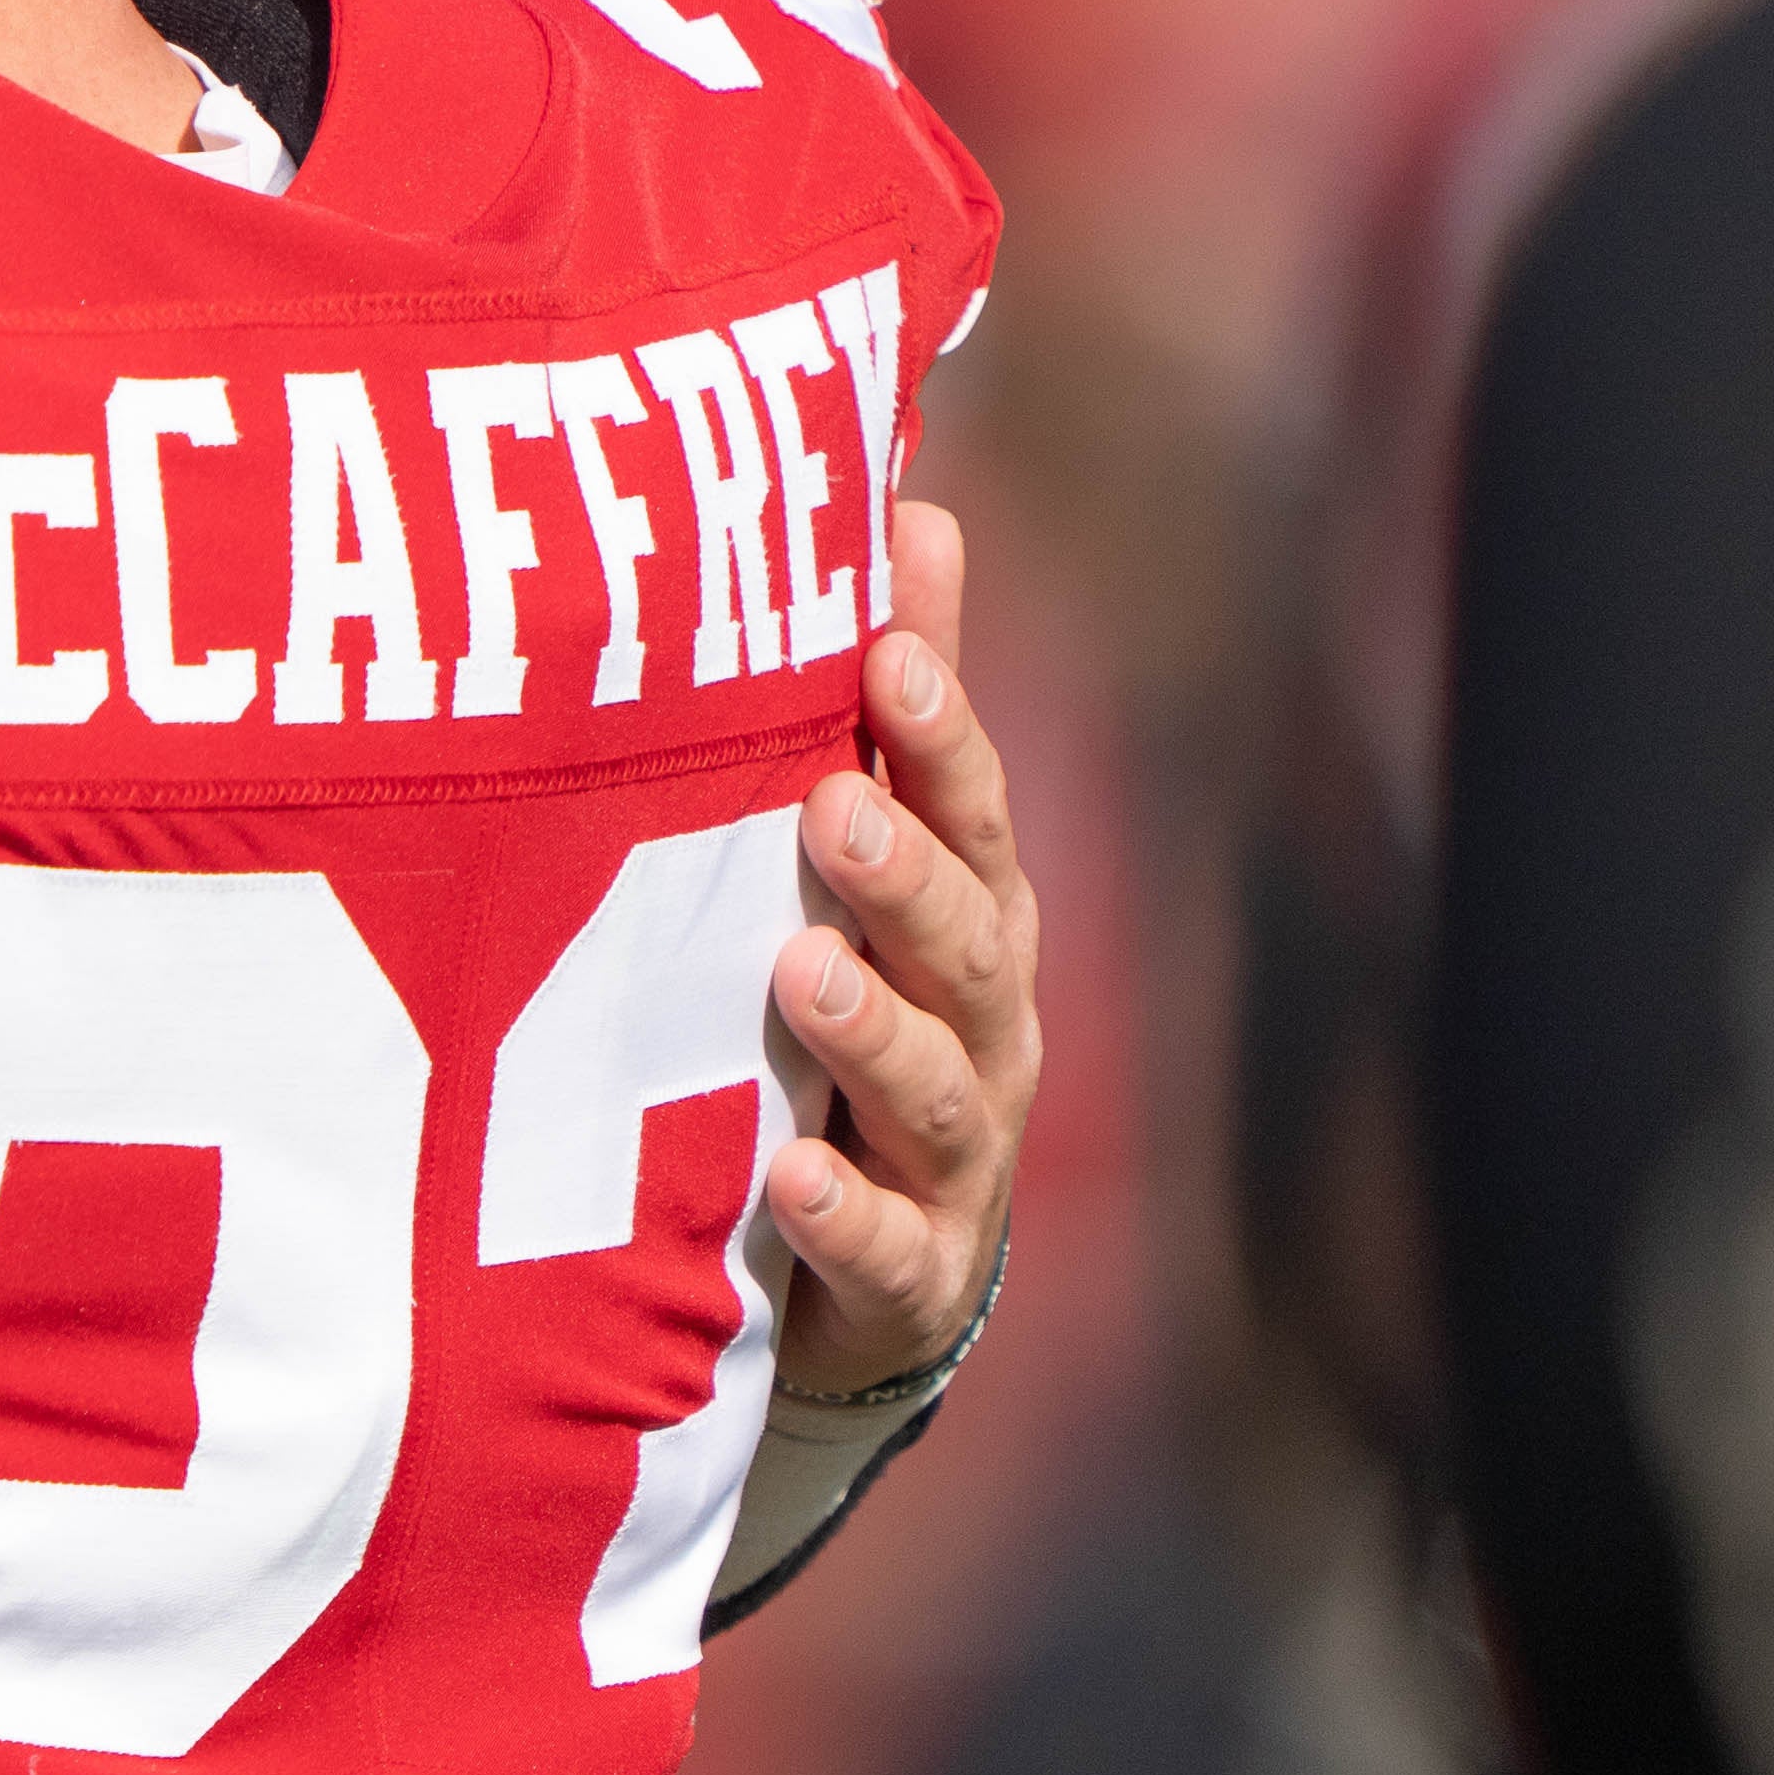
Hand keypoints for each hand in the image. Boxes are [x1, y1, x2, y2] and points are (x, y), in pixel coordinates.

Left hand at [764, 494, 1034, 1401]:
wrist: (876, 1267)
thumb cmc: (864, 1020)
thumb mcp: (885, 859)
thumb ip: (902, 703)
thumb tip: (913, 500)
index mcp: (972, 915)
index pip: (966, 806)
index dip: (937, 730)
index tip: (885, 649)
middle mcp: (982, 1026)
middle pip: (966, 938)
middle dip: (909, 870)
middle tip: (833, 806)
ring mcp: (955, 1155)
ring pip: (934, 1085)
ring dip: (873, 1028)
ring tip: (804, 973)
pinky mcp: (908, 1274)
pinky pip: (886, 1246)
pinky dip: (843, 1215)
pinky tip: (791, 1182)